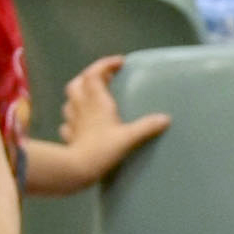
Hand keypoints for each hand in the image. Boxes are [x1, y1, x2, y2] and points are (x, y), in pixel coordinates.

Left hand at [59, 54, 171, 178]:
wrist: (77, 170)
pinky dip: (74, 119)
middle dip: (89, 76)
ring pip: (70, 101)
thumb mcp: (129, 137)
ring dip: (79, 95)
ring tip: (92, 98)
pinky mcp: (69, 138)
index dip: (105, 64)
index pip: (94, 73)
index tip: (119, 62)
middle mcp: (81, 107)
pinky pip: (68, 123)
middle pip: (78, 83)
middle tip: (104, 79)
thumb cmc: (102, 150)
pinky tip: (81, 124)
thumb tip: (165, 119)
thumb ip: (147, 126)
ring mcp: (73, 122)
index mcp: (96, 102)